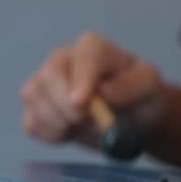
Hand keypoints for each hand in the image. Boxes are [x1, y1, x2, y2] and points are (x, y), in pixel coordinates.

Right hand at [19, 33, 166, 147]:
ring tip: (83, 126)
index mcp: (93, 48)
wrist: (132, 119)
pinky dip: (50, 133)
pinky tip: (70, 132)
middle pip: (49, 74)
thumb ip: (129, 86)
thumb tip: (103, 93)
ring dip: (58, 120)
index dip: (80, 79)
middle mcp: (64, 59)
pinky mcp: (37, 108)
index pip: (82, 57)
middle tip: (85, 120)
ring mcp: (46, 82)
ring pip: (33, 96)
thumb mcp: (149, 86)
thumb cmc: (140, 96)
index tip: (82, 104)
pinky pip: (31, 122)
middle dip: (65, 104)